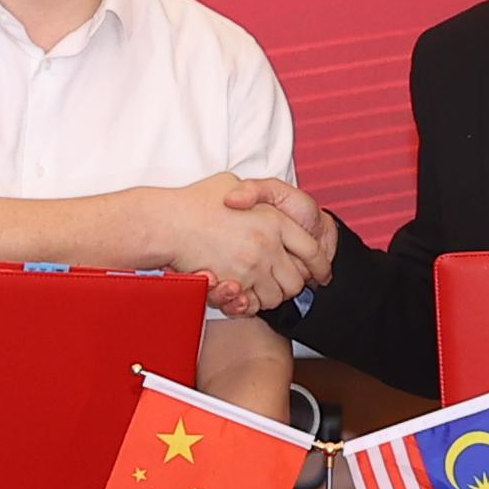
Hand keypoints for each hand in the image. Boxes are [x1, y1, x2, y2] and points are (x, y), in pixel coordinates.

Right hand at [163, 172, 327, 315]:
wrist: (166, 222)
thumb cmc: (194, 202)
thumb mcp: (232, 184)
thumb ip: (253, 193)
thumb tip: (259, 200)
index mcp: (274, 219)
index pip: (312, 248)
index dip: (320, 264)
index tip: (321, 273)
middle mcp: (268, 244)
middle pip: (297, 280)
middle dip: (292, 285)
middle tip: (281, 282)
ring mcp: (251, 266)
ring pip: (277, 296)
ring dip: (271, 296)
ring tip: (259, 287)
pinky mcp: (234, 284)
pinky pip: (254, 304)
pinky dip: (251, 304)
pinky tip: (243, 293)